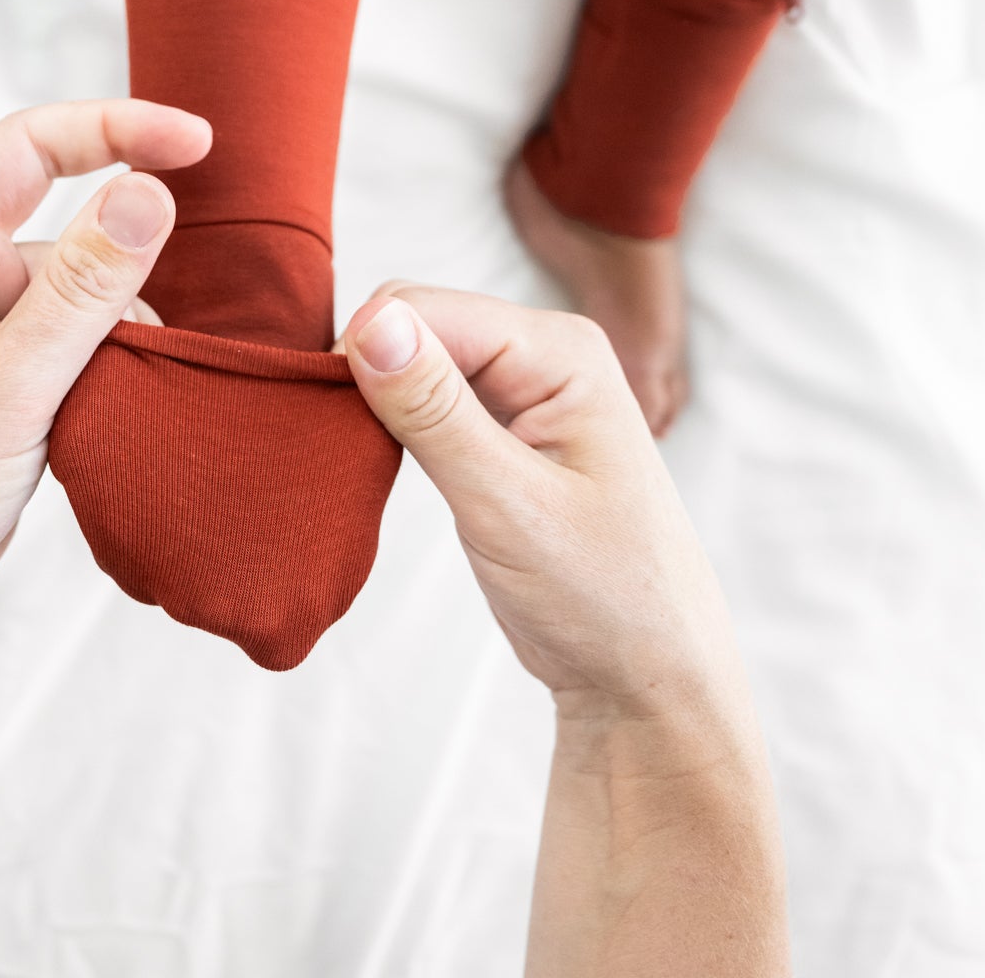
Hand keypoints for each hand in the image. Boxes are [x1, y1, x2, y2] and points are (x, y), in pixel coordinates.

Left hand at [0, 98, 210, 647]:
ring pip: (87, 301)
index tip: (199, 146)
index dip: (116, 129)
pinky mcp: (6, 388)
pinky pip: (80, 353)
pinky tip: (110, 425)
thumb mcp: (3, 388)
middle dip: (127, 273)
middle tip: (153, 341)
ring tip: (112, 406)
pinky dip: (109, 377)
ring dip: (119, 339)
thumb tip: (149, 192)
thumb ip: (82, 290)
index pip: (32, 148)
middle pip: (73, 231)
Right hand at [340, 285, 743, 720]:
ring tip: (368, 465)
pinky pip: (429, 394)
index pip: (423, 308)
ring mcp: (527, 387)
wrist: (647, 676)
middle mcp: (546, 351)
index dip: (365, 354)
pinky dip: (395, 423)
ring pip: (416, 358)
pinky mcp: (505, 425)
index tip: (337, 428)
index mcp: (561, 350)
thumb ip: (435, 410)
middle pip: (416, 321)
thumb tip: (370, 322)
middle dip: (369, 372)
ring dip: (378, 401)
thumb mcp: (507, 505)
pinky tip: (385, 466)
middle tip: (353, 455)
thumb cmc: (601, 597)